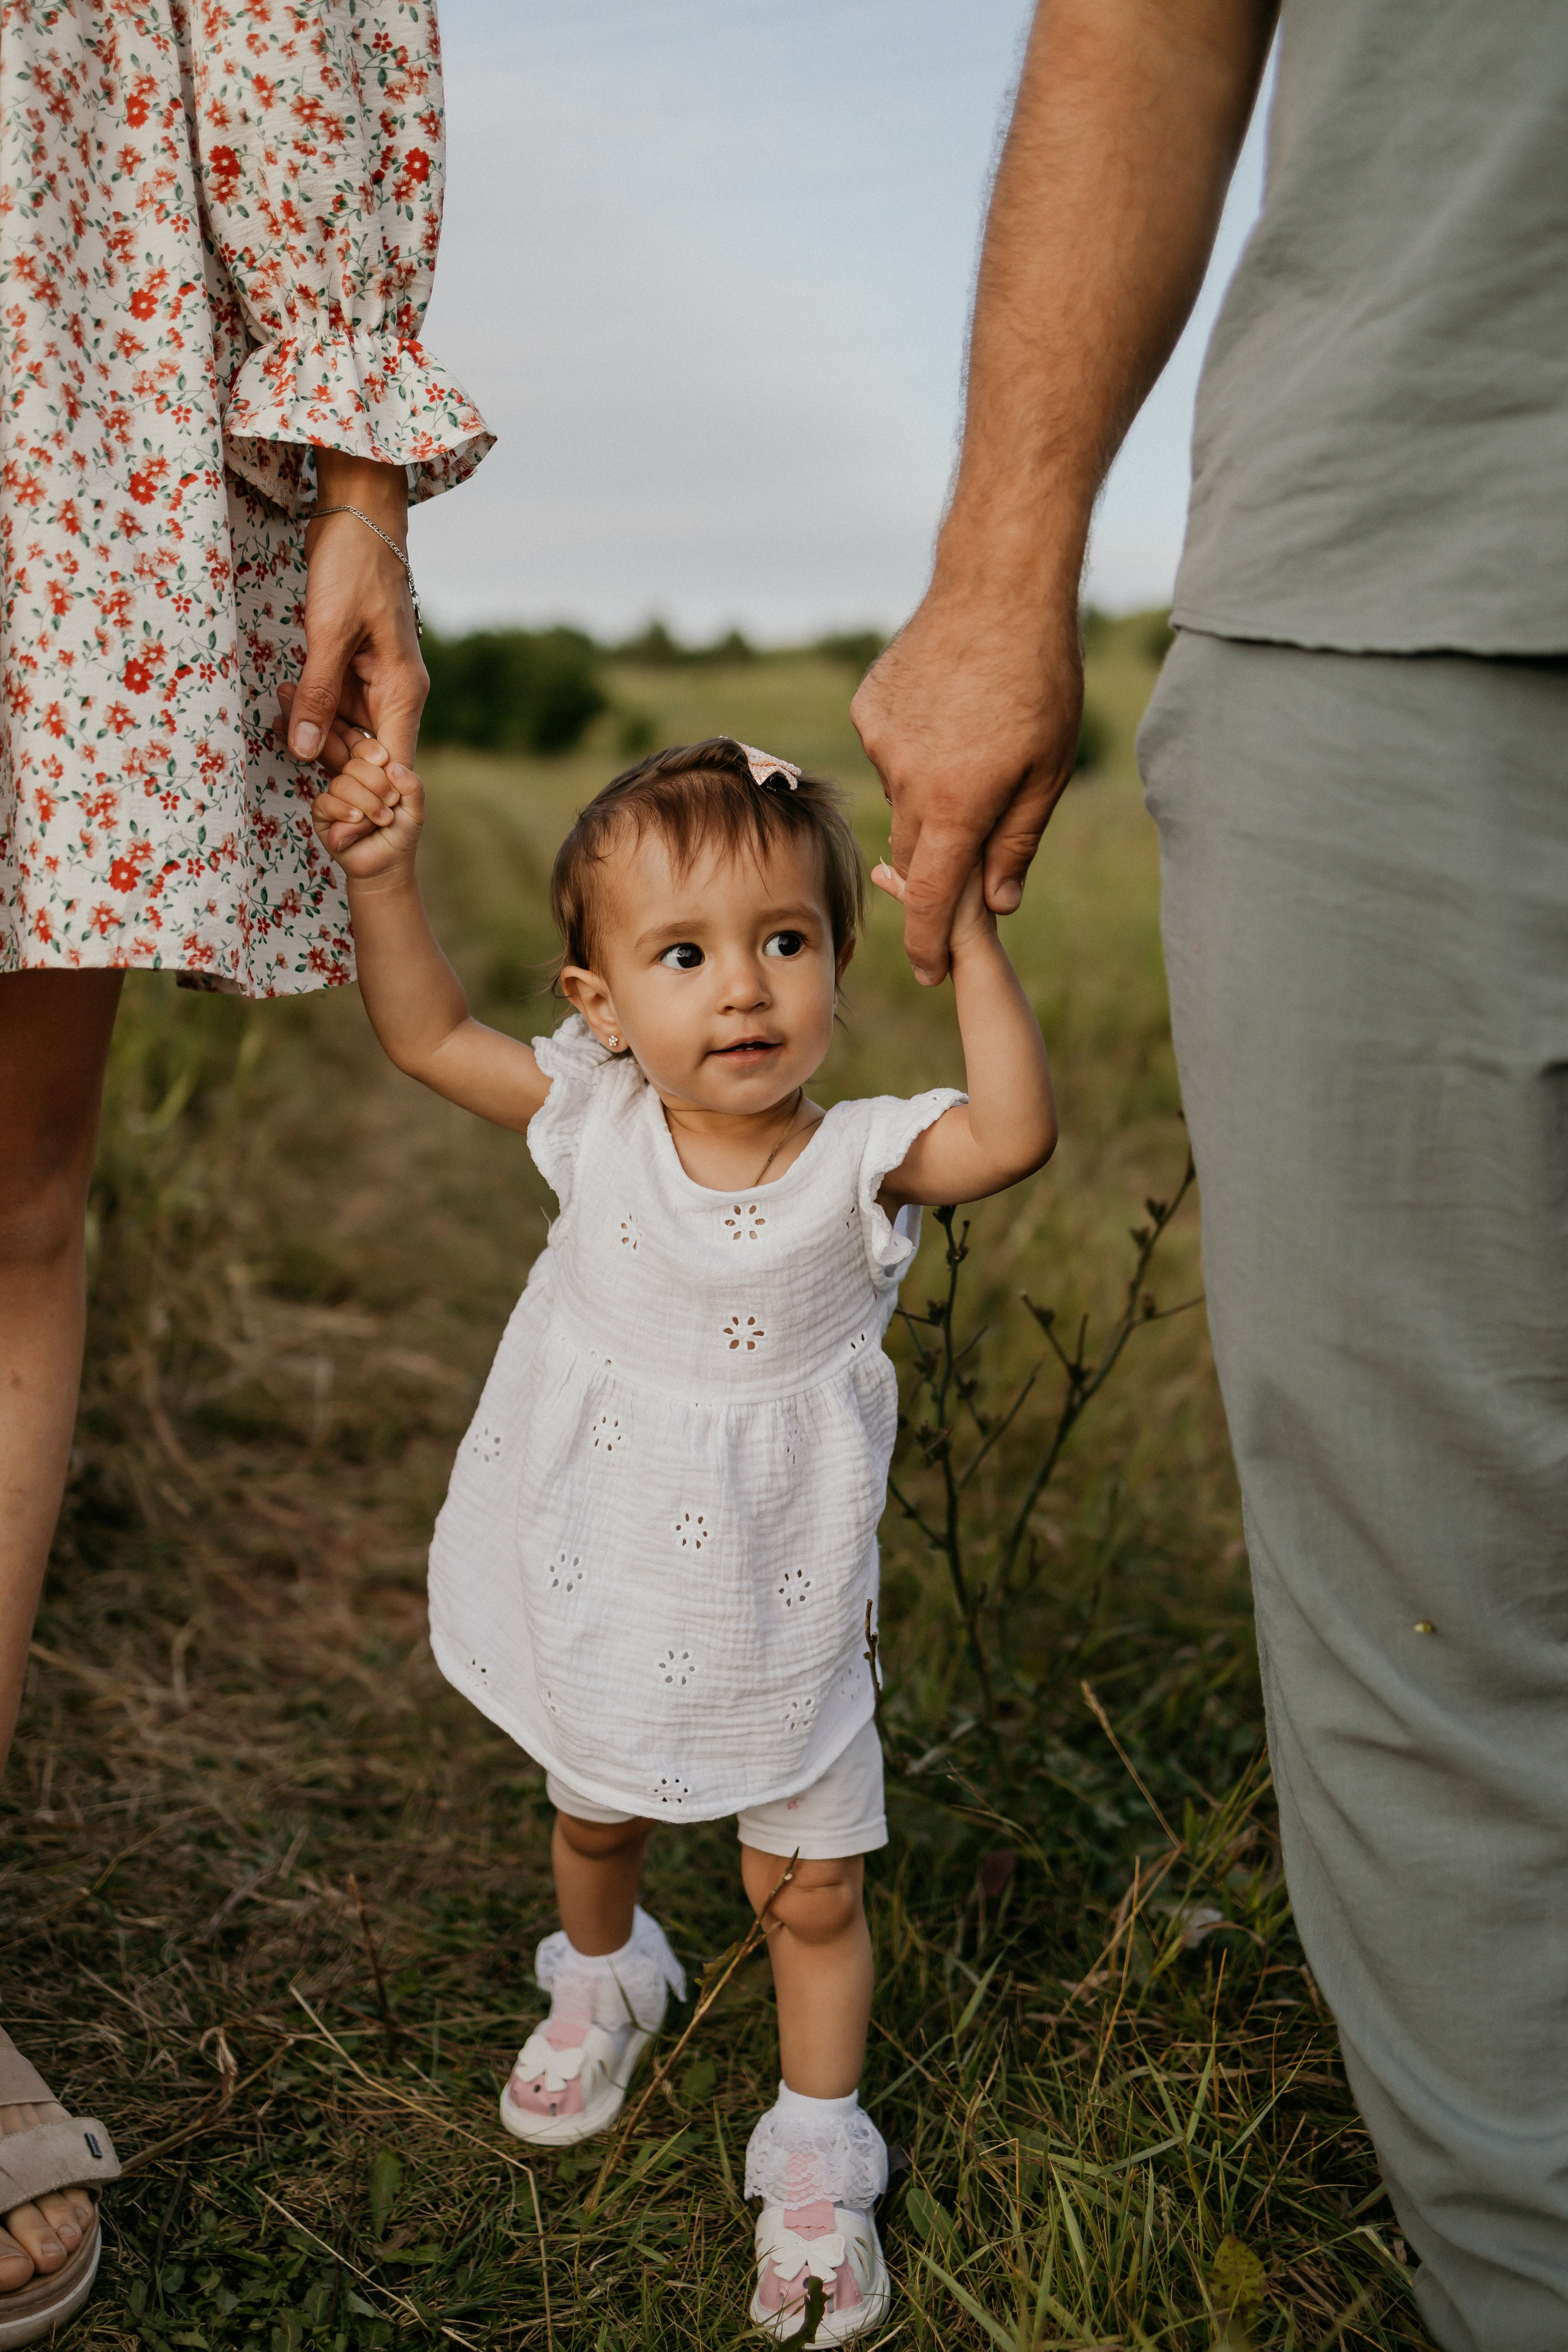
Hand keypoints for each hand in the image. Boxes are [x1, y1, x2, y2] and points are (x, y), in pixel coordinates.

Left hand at [284, 453, 425, 771]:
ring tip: (282, 703)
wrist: (356, 515)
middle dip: (327, 757)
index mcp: (403, 691)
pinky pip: (332, 706)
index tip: (334, 816)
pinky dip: (309, 708)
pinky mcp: (353, 669)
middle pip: (365, 755)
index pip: (393, 766)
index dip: (367, 798)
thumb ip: (318, 694)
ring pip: (344, 732)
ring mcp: (374, 683)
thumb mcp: (330, 631)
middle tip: (290, 735)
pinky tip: (285, 697)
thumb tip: (305, 752)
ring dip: (311, 729)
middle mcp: (394, 694)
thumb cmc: (353, 566)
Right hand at [309, 730, 425, 880]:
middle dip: (377, 786)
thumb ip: (412, 786)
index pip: (365, 747)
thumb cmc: (400, 832)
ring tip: (380, 820)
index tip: (390, 772)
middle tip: (391, 805)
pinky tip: (358, 820)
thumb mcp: (416, 809)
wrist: (388, 862)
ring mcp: (335, 794)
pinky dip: (345, 811)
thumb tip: (391, 766)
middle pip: (354, 765)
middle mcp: (351, 778)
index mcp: (371, 769)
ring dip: (365, 804)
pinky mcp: (322, 813)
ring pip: (342, 784)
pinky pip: (325, 802)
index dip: (376, 757)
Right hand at [852, 590, 1081, 985]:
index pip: (931, 900)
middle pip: (915, 853)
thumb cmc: (1039, 677)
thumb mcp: (1048, 770)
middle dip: (941, 861)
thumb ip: (1017, 842)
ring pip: (903, 799)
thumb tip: (998, 904)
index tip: (928, 974)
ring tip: (974, 744)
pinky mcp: (868, 709)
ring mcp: (881, 742)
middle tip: (979, 827)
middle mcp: (907, 780)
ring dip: (932, 796)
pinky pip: (890, 753)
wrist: (998, 585)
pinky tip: (948, 711)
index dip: (928, 945)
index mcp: (956, 804)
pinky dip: (916, 751)